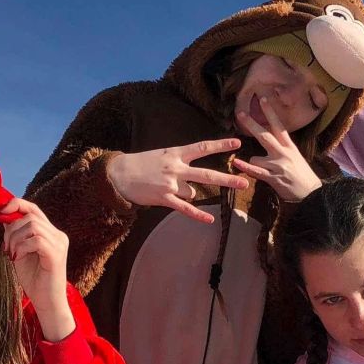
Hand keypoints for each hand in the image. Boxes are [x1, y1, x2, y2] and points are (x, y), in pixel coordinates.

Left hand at [0, 198, 74, 340]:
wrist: (47, 303)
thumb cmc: (34, 281)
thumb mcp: (20, 253)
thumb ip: (15, 236)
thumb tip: (4, 219)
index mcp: (51, 233)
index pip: (33, 209)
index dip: (17, 204)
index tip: (1, 211)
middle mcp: (58, 235)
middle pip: (30, 216)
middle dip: (12, 229)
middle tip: (6, 247)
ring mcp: (59, 244)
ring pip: (33, 226)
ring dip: (16, 239)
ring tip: (12, 254)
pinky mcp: (56, 255)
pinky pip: (36, 240)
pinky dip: (22, 247)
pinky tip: (18, 258)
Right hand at [105, 140, 252, 223]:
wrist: (118, 174)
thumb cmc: (141, 165)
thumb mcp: (162, 159)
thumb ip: (180, 172)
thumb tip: (194, 191)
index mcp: (175, 153)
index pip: (202, 148)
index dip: (220, 145)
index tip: (237, 143)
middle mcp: (175, 167)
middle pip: (206, 173)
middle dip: (227, 178)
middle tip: (245, 181)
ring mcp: (169, 183)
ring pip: (193, 191)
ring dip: (198, 192)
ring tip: (207, 189)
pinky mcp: (163, 198)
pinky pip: (184, 208)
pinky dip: (198, 214)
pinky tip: (210, 220)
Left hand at [235, 109, 322, 202]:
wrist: (312, 194)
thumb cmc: (302, 176)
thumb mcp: (295, 157)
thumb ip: (283, 147)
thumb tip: (270, 137)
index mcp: (290, 146)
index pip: (279, 126)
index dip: (270, 112)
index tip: (262, 99)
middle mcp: (284, 153)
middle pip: (265, 135)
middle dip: (252, 124)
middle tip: (241, 114)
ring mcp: (279, 165)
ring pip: (257, 157)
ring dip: (253, 162)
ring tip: (264, 170)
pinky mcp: (274, 178)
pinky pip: (256, 171)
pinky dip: (246, 167)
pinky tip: (237, 162)